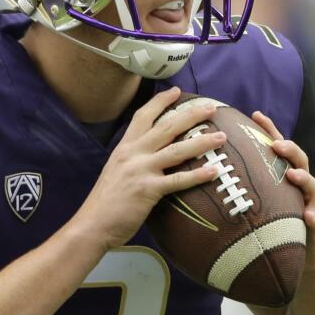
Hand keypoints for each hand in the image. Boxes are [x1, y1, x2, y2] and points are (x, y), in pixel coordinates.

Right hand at [78, 86, 225, 250]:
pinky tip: (214, 171)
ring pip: (176, 150)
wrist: (93, 224)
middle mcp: (132, 154)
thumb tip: (152, 154)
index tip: (175, 91)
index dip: (160, 102)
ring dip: (201, 142)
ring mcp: (140, 170)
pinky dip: (197, 175)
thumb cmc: (106, 201)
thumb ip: (133, 159)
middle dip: (190, 115)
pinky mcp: (148, 190)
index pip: (143, 116)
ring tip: (221, 137)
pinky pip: (178, 180)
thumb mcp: (116, 170)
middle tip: (211, 107)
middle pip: (166, 127)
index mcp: (124, 148)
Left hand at [251, 111, 314, 264]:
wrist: (302, 253)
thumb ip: (245, 183)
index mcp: (285, 176)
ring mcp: (310, 203)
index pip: (279, 148)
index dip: (270, 130)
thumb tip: (210, 170)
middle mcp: (300, 185)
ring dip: (303, 178)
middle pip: (299, 160)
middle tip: (276, 144)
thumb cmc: (276, 222)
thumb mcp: (262, 200)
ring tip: (293, 174)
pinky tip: (308, 217)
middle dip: (289, 149)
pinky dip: (313, 216)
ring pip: (311, 186)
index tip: (255, 114)